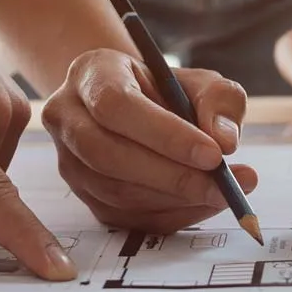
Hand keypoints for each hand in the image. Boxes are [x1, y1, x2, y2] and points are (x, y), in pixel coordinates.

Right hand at [41, 48, 255, 234]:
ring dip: (175, 199)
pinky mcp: (83, 195)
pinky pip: (124, 217)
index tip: (214, 154)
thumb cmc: (165, 91)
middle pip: (108, 154)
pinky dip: (170, 215)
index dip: (164, 134)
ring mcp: (69, 161)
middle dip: (172, 176)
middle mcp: (68, 117)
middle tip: (223, 186)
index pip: (116, 105)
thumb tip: (224, 141)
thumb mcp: (199, 81)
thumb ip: (219, 100)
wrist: (132, 107)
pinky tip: (202, 203)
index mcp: (91, 74)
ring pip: (115, 192)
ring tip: (223, 193)